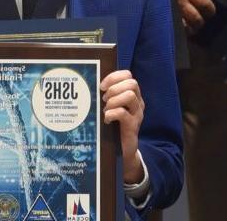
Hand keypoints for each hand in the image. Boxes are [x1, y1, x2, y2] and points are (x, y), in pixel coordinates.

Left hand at [100, 69, 145, 184]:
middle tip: (103, 99)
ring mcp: (137, 113)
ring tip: (106, 109)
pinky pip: (123, 113)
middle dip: (114, 88)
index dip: (113, 77)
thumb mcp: (110, 108)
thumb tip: (88, 85)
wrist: (123, 150)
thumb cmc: (113, 126)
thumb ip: (106, 97)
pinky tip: (106, 120)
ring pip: (130, 95)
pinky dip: (112, 114)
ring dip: (114, 100)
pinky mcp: (133, 126)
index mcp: (131, 94)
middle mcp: (137, 102)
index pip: (127, 75)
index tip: (101, 86)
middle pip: (132, 83)